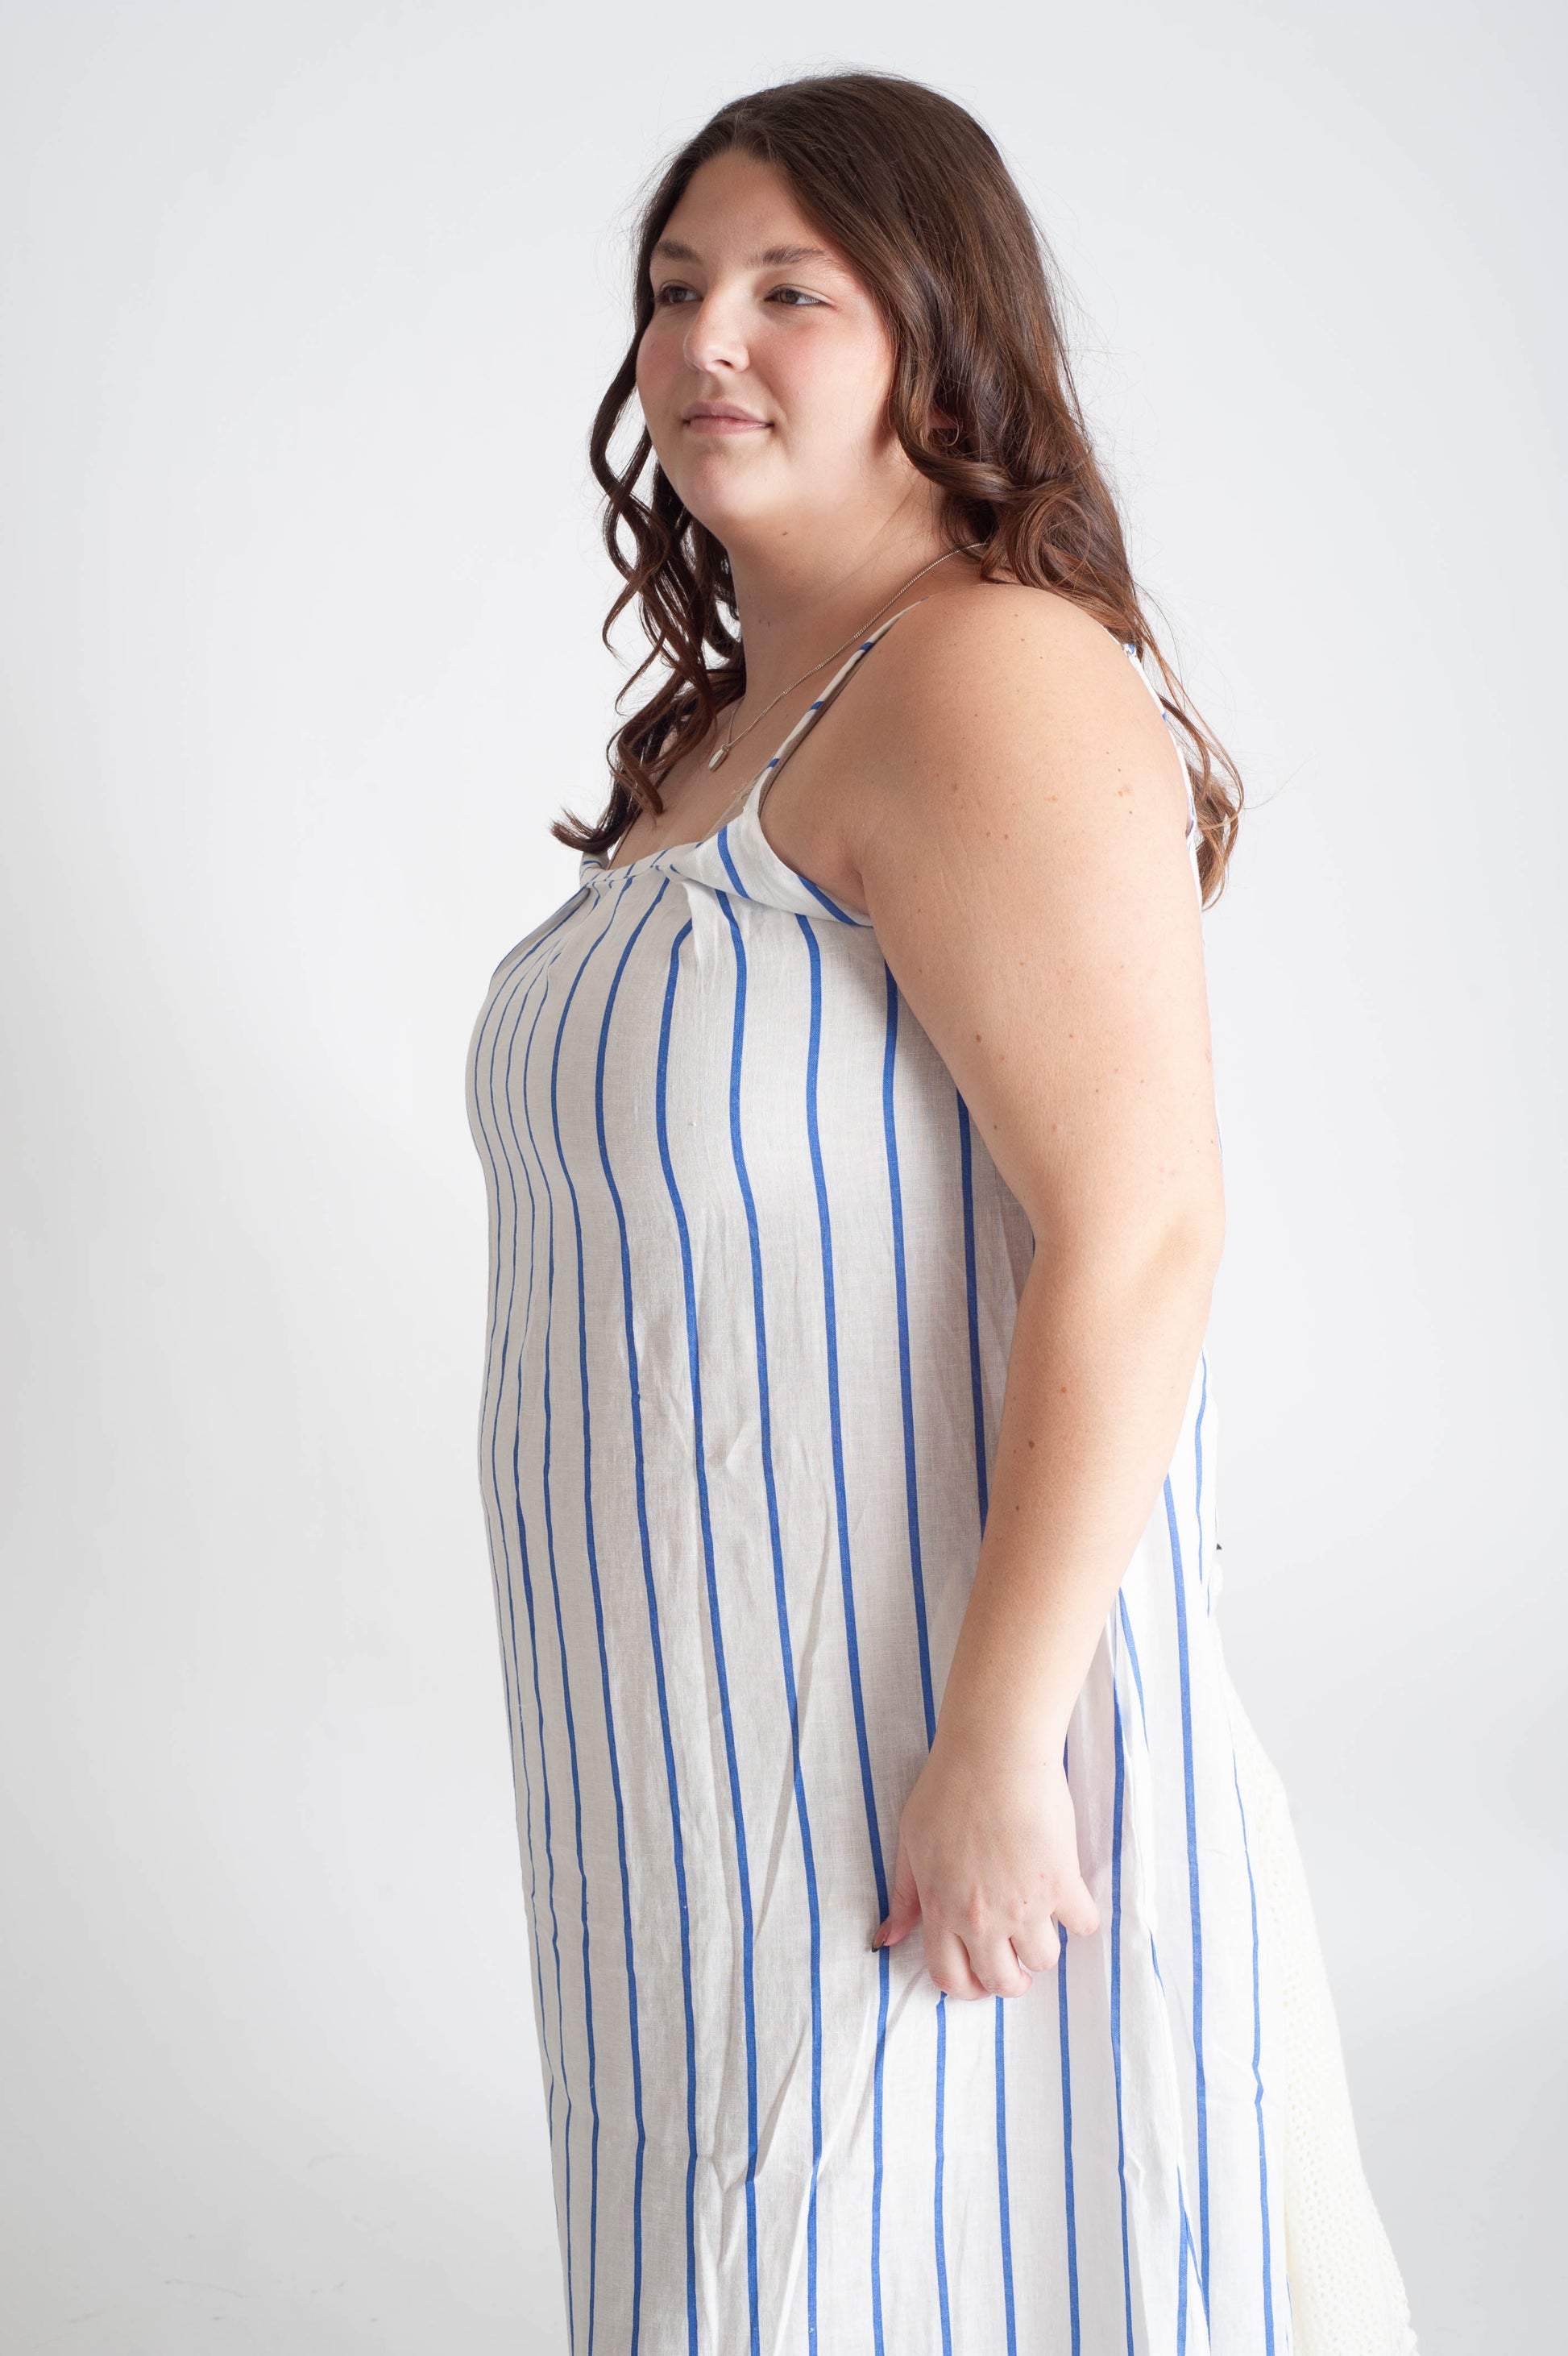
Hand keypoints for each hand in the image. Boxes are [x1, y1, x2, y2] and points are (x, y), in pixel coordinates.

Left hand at [871, 1729, 1099, 1997]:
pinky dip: (1080, 1916)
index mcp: (941, 1908)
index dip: (968, 1987)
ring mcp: (1024, 1905)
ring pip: (1044, 1960)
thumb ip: (905, 1895)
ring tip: (1040, 1921)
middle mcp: (981, 1918)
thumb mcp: (910, 1841)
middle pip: (1002, 1980)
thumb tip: (887, 1938)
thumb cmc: (948, 1787)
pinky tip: (1069, 1895)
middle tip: (1018, 1960)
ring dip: (1043, 1947)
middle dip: (1011, 1979)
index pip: (951, 1977)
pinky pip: (1083, 1925)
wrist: (994, 1751)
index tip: (981, 1976)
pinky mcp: (1062, 1884)